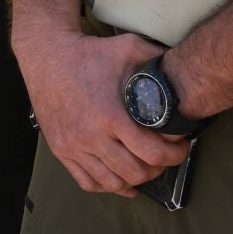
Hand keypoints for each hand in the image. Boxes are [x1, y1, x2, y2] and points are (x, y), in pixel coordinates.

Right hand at [14, 29, 188, 195]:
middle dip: (158, 168)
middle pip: (136, 172)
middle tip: (164, 156)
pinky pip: (87, 182)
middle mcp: (90, 135)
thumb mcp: (129, 48)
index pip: (152, 154)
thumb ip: (160, 61)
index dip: (174, 154)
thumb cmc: (88, 52)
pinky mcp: (60, 148)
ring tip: (142, 165)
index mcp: (110, 115)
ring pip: (112, 183)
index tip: (179, 146)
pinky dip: (107, 185)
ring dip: (134, 179)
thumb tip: (186, 72)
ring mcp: (73, 145)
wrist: (45, 54)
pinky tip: (119, 177)